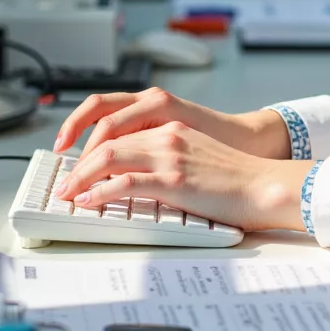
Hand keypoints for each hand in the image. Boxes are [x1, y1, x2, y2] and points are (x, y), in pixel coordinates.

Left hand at [52, 121, 309, 232]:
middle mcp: (167, 135)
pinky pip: (123, 183)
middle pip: (106, 140)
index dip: (91, 149)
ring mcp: (170, 155)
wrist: (266, 185)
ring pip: (108, 157)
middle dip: (77, 164)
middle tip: (63, 185)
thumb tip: (139, 182)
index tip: (77, 167)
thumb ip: (170, 160)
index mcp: (173, 127)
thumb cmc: (239, 180)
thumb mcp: (199, 158)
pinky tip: (87, 203)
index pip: (119, 130)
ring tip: (67, 195)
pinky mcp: (173, 180)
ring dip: (79, 178)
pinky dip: (98, 193)